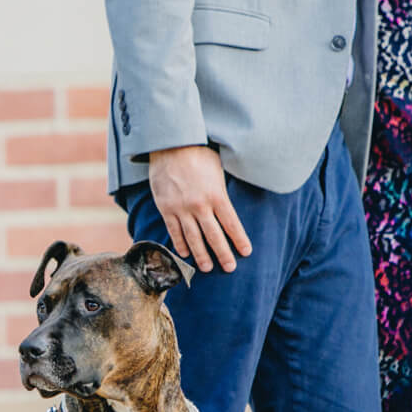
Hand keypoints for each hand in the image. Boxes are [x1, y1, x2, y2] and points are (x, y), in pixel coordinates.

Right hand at [147, 146, 252, 272]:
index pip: (232, 224)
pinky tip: (185, 254)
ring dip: (201, 255)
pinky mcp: (166, 208)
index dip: (239, 240)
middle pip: (214, 236)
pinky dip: (180, 244)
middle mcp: (200, 205)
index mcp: (217, 195)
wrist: (170, 144)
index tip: (245, 252)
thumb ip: (221, 191)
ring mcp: (181, 208)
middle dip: (223, 254)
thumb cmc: (198, 153)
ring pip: (193, 238)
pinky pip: (174, 231)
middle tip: (229, 268)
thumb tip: (227, 206)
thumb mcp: (217, 170)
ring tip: (207, 268)